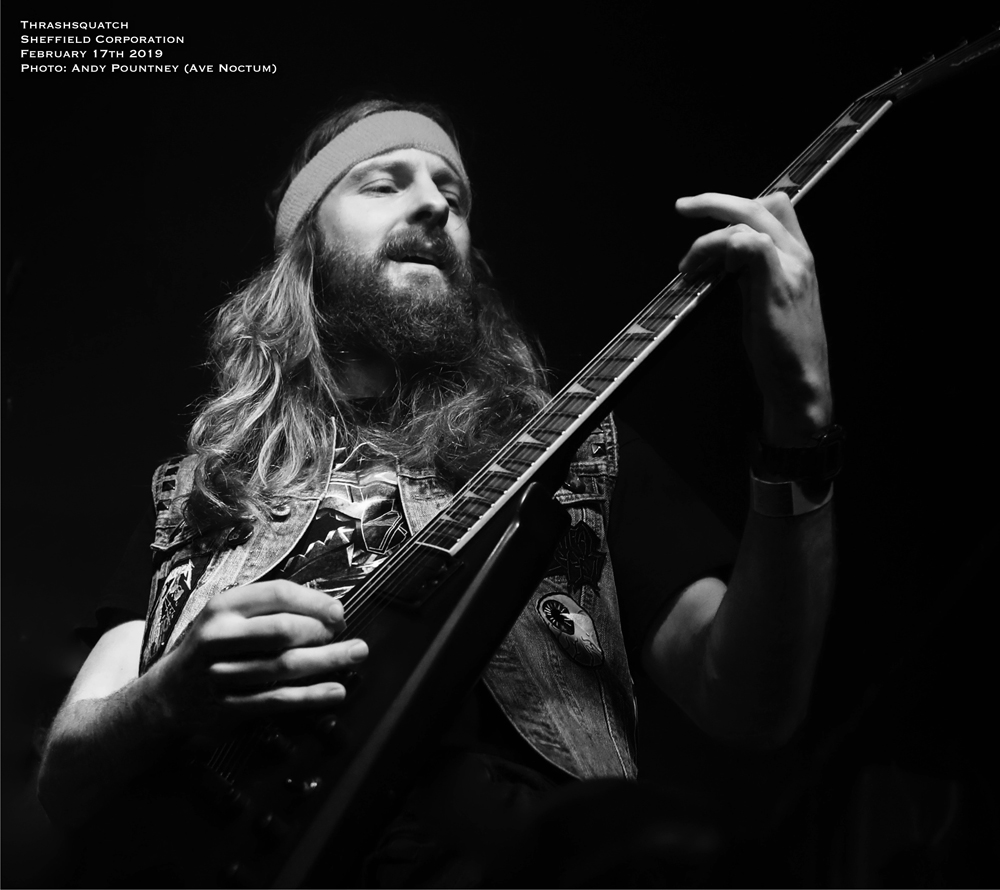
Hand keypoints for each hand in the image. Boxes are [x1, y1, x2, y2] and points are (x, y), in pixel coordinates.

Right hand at [146, 580, 366, 733]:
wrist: (166, 696)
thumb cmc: (211, 648)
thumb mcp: (228, 618)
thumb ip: (268, 609)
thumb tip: (326, 607)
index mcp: (222, 607)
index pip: (278, 594)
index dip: (315, 602)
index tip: (339, 611)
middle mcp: (219, 637)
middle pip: (284, 630)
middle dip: (323, 632)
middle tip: (347, 635)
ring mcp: (222, 674)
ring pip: (286, 666)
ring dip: (328, 660)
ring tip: (357, 654)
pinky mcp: (229, 707)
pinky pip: (278, 700)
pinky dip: (311, 696)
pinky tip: (336, 691)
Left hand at [676, 192, 832, 445]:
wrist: (799, 384)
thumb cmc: (780, 351)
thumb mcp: (765, 302)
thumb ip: (750, 276)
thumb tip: (723, 261)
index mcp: (798, 258)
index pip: (776, 207)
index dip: (739, 205)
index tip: (706, 217)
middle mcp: (799, 257)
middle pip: (759, 204)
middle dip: (714, 201)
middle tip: (682, 207)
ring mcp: (792, 268)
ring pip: (749, 221)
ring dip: (707, 240)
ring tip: (687, 268)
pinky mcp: (779, 285)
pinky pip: (749, 245)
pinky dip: (720, 249)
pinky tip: (703, 273)